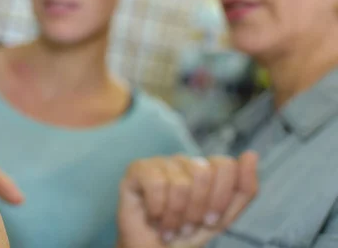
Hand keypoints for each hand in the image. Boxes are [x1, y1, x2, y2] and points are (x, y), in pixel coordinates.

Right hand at [117, 152, 258, 247]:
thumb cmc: (186, 234)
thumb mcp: (222, 219)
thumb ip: (243, 189)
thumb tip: (251, 154)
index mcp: (206, 168)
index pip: (225, 165)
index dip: (219, 198)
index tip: (209, 220)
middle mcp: (183, 161)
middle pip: (203, 173)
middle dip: (196, 210)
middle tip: (185, 225)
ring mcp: (160, 162)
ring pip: (180, 184)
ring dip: (175, 217)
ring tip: (168, 226)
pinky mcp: (137, 169)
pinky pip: (157, 184)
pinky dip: (157, 209)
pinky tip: (152, 216)